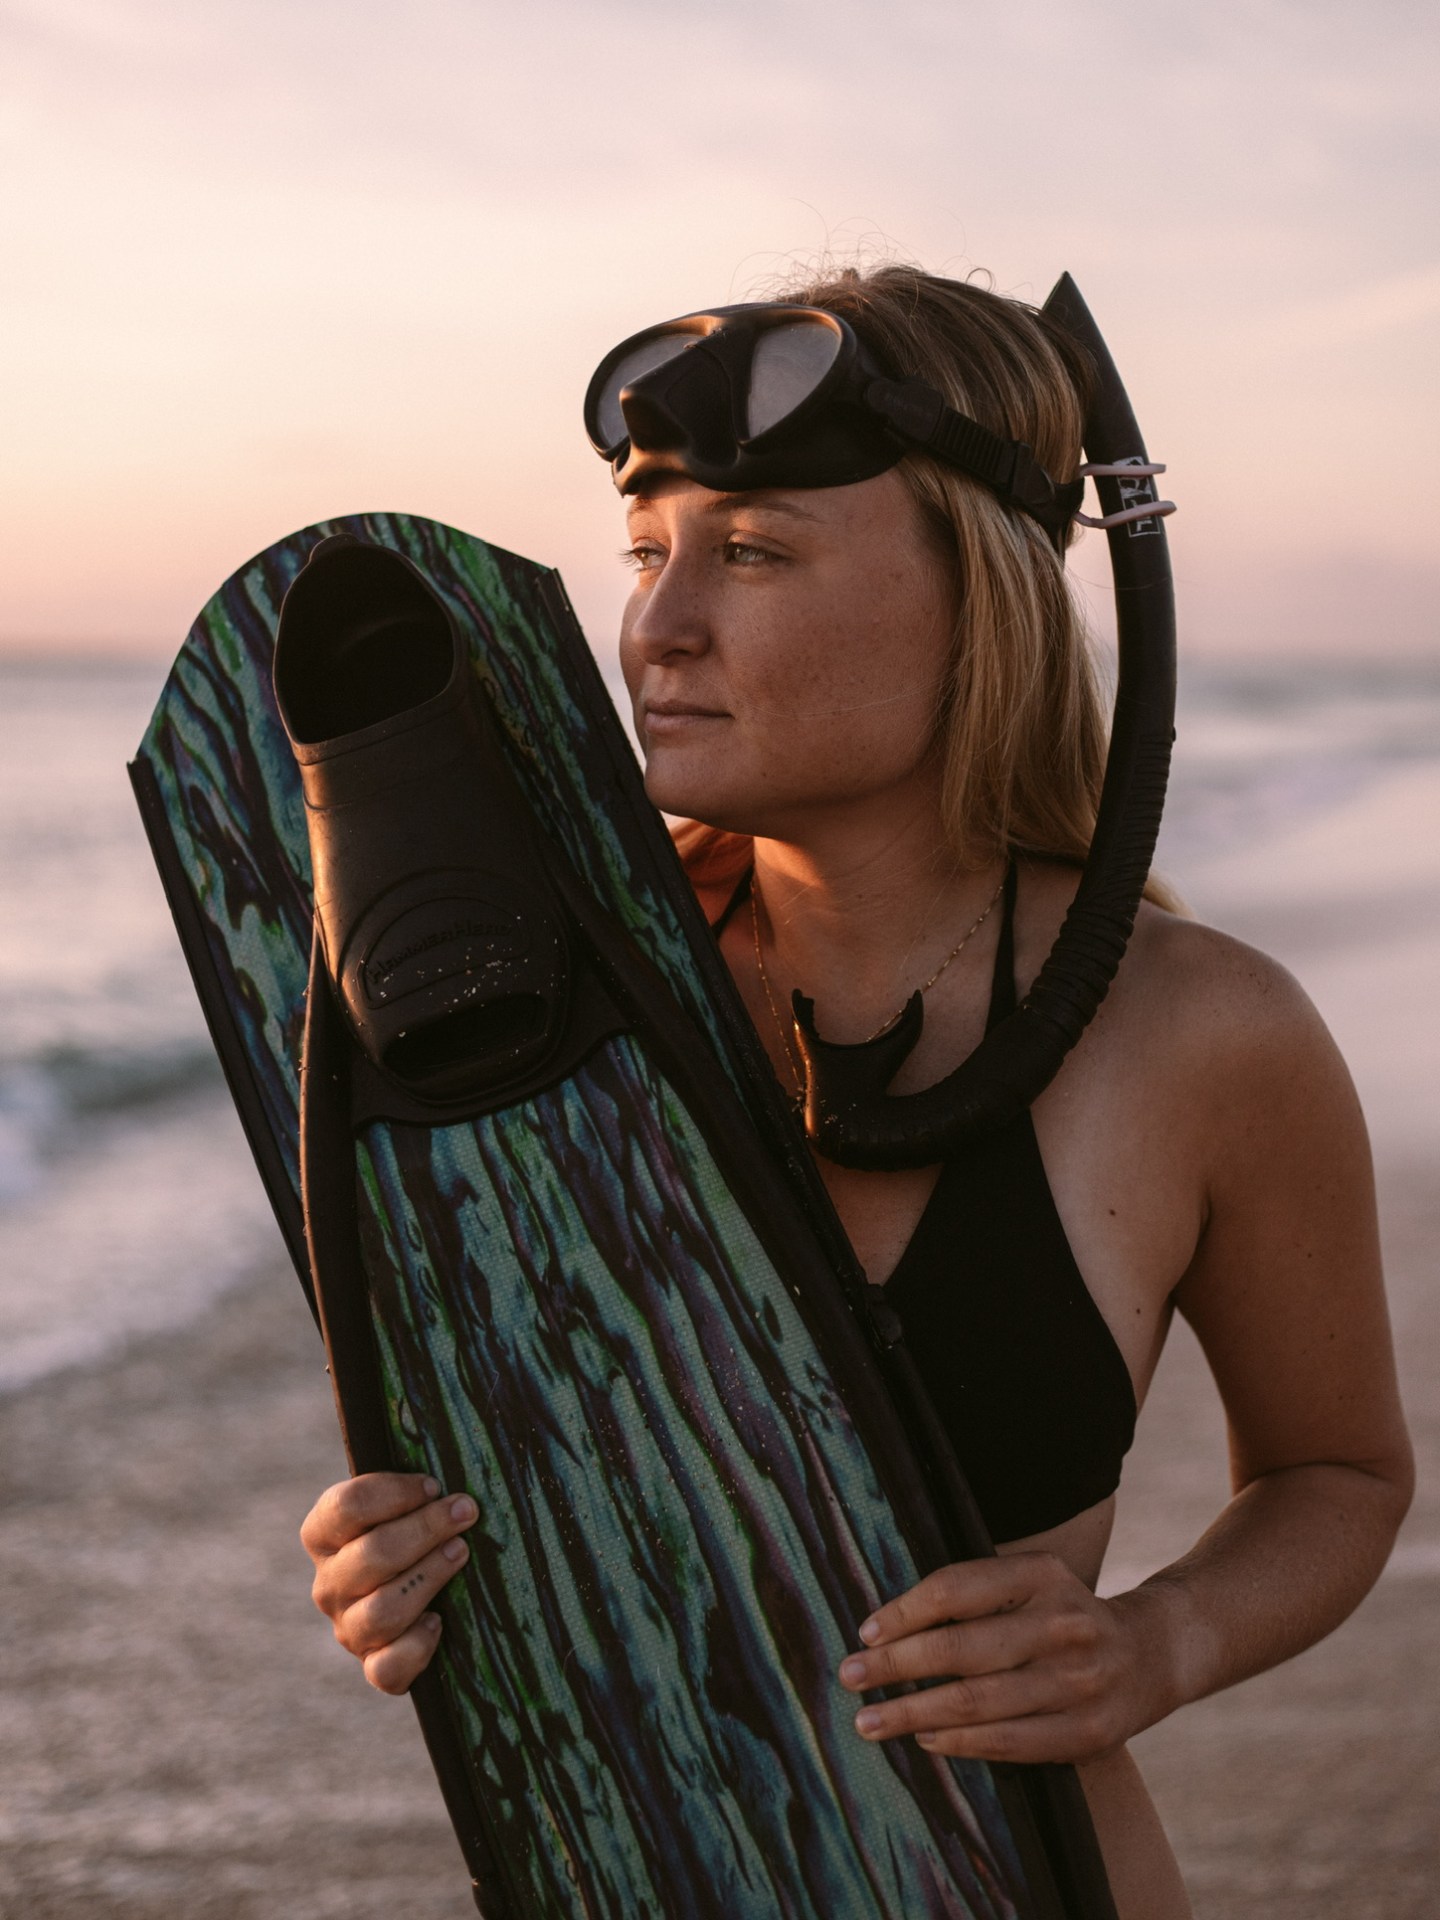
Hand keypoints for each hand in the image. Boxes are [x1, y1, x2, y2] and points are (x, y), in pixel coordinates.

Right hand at [301, 1472, 478, 1694]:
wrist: (423, 1597)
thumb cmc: (417, 1531)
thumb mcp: (406, 1501)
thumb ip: (416, 1484)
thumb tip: (448, 1469)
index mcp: (325, 1534)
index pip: (344, 1507)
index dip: (394, 1493)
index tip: (434, 1484)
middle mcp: (329, 1583)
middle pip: (371, 1555)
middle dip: (425, 1530)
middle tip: (466, 1512)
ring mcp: (348, 1628)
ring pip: (382, 1611)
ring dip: (429, 1577)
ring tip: (461, 1554)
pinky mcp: (372, 1665)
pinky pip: (387, 1668)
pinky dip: (416, 1647)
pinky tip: (439, 1622)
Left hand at [836, 1552, 1174, 1764]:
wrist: (1152, 1653)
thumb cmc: (1063, 1615)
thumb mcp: (1031, 1581)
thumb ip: (974, 1593)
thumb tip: (888, 1625)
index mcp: (1043, 1574)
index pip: (956, 1588)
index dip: (904, 1611)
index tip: (866, 1632)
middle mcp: (1064, 1623)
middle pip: (960, 1648)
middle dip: (895, 1666)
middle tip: (850, 1676)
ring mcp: (1079, 1681)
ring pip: (977, 1702)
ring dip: (912, 1713)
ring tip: (870, 1721)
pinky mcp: (1088, 1732)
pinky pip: (1008, 1743)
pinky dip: (958, 1742)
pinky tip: (924, 1738)